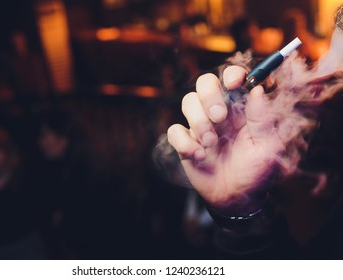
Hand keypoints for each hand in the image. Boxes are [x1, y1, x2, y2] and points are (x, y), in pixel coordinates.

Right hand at [167, 66, 283, 214]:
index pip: (232, 79)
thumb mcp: (268, 147)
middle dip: (209, 95)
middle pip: (205, 83)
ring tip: (211, 143)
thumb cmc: (256, 172)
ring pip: (188, 102)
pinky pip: (174, 131)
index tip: (234, 83)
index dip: (231, 74)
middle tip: (219, 117)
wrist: (235, 198)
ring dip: (198, 121)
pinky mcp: (185, 142)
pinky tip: (199, 156)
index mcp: (241, 109)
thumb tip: (257, 90)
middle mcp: (219, 112)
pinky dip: (184, 142)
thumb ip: (262, 119)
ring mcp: (200, 126)